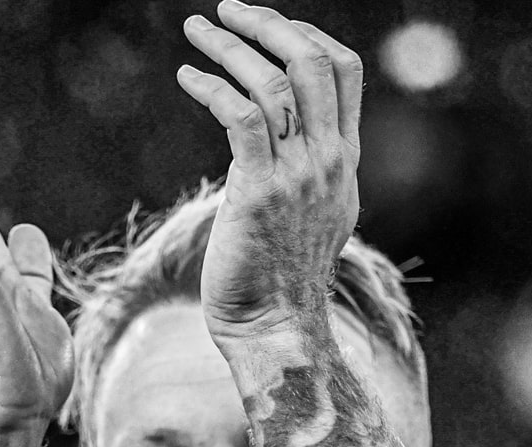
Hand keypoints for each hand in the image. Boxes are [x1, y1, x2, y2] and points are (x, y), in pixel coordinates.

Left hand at [176, 3, 362, 343]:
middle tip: (227, 9)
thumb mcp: (316, 214)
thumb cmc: (282, 278)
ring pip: (274, 83)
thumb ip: (312, 171)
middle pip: (313, 62)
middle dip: (268, 23)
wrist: (276, 329)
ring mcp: (298, 176)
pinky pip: (241, 117)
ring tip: (195, 29)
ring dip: (229, 47)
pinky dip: (212, 86)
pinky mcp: (259, 193)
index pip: (344, 70)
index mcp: (344, 160)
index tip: (266, 25)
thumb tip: (288, 142)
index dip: (306, 34)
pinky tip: (187, 78)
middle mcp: (329, 161)